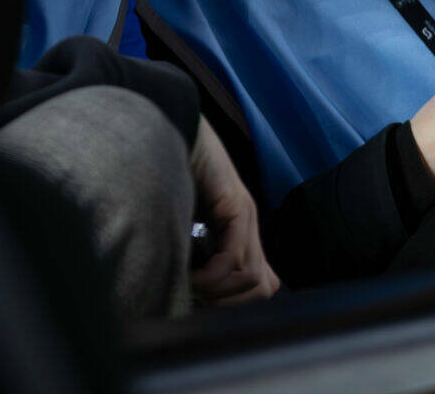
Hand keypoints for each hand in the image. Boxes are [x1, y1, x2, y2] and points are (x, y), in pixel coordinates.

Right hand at [188, 116, 280, 305]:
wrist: (173, 131)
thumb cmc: (170, 173)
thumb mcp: (184, 222)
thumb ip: (194, 248)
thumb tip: (194, 289)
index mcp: (241, 231)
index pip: (264, 284)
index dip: (235, 303)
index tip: (202, 301)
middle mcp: (249, 225)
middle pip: (264, 288)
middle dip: (229, 304)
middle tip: (198, 298)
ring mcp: (245, 214)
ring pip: (251, 278)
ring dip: (217, 292)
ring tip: (190, 285)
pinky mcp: (235, 205)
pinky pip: (233, 258)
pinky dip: (210, 276)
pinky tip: (189, 274)